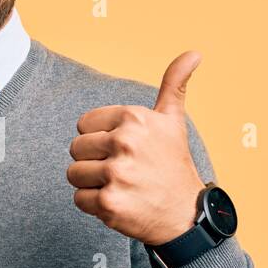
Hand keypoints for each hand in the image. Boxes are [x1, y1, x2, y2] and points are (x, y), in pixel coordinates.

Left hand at [68, 51, 206, 245]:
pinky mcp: (108, 203)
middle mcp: (124, 143)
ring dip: (92, 184)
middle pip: (75, 149)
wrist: (186, 215)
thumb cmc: (173, 165)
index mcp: (133, 118)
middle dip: (94, 162)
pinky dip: (94, 206)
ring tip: (121, 186)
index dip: (100, 140)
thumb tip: (194, 53)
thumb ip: (174, 84)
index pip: (84, 125)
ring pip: (74, 174)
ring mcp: (116, 174)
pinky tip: (120, 202)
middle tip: (123, 171)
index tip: (124, 150)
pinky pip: (79, 199)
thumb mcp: (174, 121)